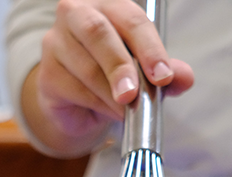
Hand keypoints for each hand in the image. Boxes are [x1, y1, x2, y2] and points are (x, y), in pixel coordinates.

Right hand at [25, 0, 193, 154]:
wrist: (78, 100)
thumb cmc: (112, 72)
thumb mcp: (145, 70)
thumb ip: (166, 70)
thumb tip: (184, 77)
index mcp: (107, 4)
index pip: (130, 18)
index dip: (149, 47)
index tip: (163, 76)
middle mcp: (76, 14)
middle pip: (98, 34)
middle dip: (120, 66)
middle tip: (134, 94)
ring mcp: (56, 43)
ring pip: (86, 68)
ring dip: (111, 95)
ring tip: (128, 110)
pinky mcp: (47, 74)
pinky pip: (74, 90)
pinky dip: (97, 105)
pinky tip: (109, 111)